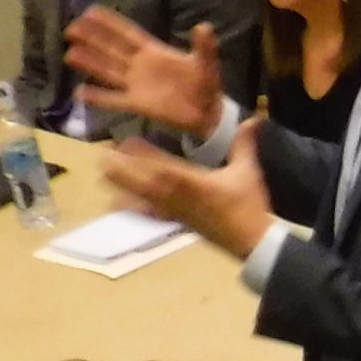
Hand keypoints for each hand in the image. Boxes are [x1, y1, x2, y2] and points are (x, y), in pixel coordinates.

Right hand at [64, 11, 223, 140]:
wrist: (209, 114)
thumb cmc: (206, 85)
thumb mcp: (205, 64)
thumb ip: (204, 47)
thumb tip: (204, 26)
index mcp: (154, 52)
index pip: (128, 34)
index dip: (110, 23)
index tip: (89, 11)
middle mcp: (140, 66)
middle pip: (111, 49)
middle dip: (92, 39)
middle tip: (70, 28)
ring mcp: (136, 85)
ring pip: (108, 71)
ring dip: (90, 63)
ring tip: (69, 55)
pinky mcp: (137, 104)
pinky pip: (114, 100)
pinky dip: (98, 97)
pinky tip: (79, 93)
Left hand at [101, 122, 274, 258]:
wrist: (251, 241)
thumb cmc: (247, 205)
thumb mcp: (246, 171)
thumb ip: (243, 143)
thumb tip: (253, 118)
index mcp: (183, 177)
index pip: (148, 160)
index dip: (131, 149)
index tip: (121, 138)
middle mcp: (168, 193)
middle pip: (129, 177)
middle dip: (115, 164)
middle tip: (107, 151)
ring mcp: (167, 209)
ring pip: (131, 195)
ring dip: (118, 183)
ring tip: (107, 171)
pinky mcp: (172, 222)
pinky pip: (144, 214)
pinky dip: (130, 207)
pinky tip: (117, 203)